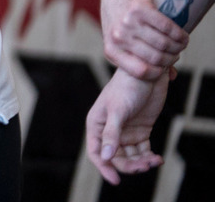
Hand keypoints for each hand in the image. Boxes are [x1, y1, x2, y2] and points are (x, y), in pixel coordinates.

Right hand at [86, 67, 169, 184]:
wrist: (147, 74)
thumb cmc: (126, 87)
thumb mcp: (118, 110)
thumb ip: (112, 134)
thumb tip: (106, 157)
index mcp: (97, 123)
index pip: (96, 152)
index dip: (104, 167)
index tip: (116, 180)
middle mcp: (110, 130)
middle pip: (116, 158)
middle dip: (129, 166)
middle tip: (144, 165)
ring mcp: (125, 131)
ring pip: (131, 157)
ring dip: (141, 163)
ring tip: (153, 161)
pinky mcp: (140, 131)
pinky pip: (143, 151)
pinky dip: (150, 157)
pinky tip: (158, 158)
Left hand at [101, 0, 187, 78]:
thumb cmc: (120, 15)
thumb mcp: (123, 39)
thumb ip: (142, 59)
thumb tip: (169, 76)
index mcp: (112, 50)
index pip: (143, 72)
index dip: (160, 70)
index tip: (167, 63)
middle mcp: (118, 37)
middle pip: (157, 58)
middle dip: (172, 57)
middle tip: (177, 51)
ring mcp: (127, 22)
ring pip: (163, 44)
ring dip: (178, 46)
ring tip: (180, 43)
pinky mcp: (139, 8)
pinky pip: (166, 28)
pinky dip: (178, 33)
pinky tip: (181, 34)